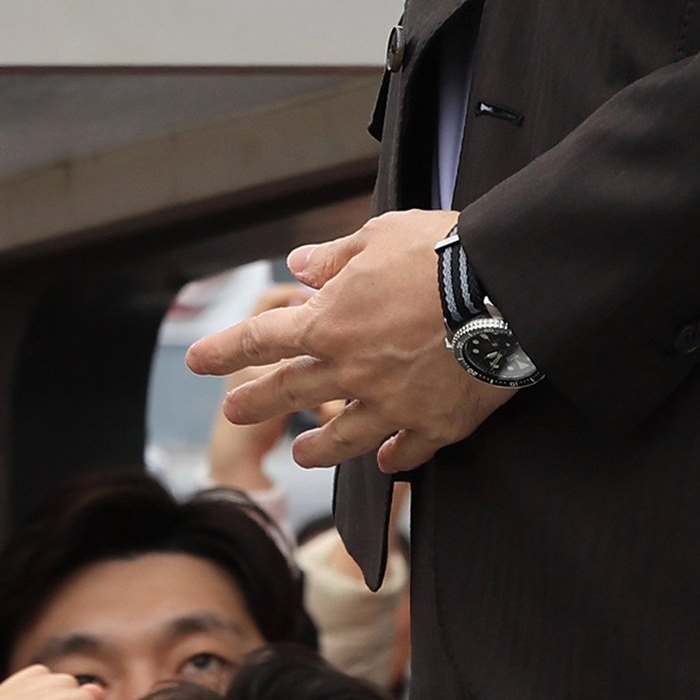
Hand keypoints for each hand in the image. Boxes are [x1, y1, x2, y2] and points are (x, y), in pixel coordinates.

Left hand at [184, 210, 515, 477]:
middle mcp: (351, 371)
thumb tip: (299, 265)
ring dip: (317, 448)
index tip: (196, 360)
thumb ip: (334, 256)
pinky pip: (407, 452)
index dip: (224, 350)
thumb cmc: (440, 253)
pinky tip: (387, 462)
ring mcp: (392, 406)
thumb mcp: (379, 236)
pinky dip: (395, 458)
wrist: (503, 291)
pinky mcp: (435, 426)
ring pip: (343, 438)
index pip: (261, 338)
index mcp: (329, 322)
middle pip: (290, 393)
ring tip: (303, 452)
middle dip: (255, 402)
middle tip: (233, 412)